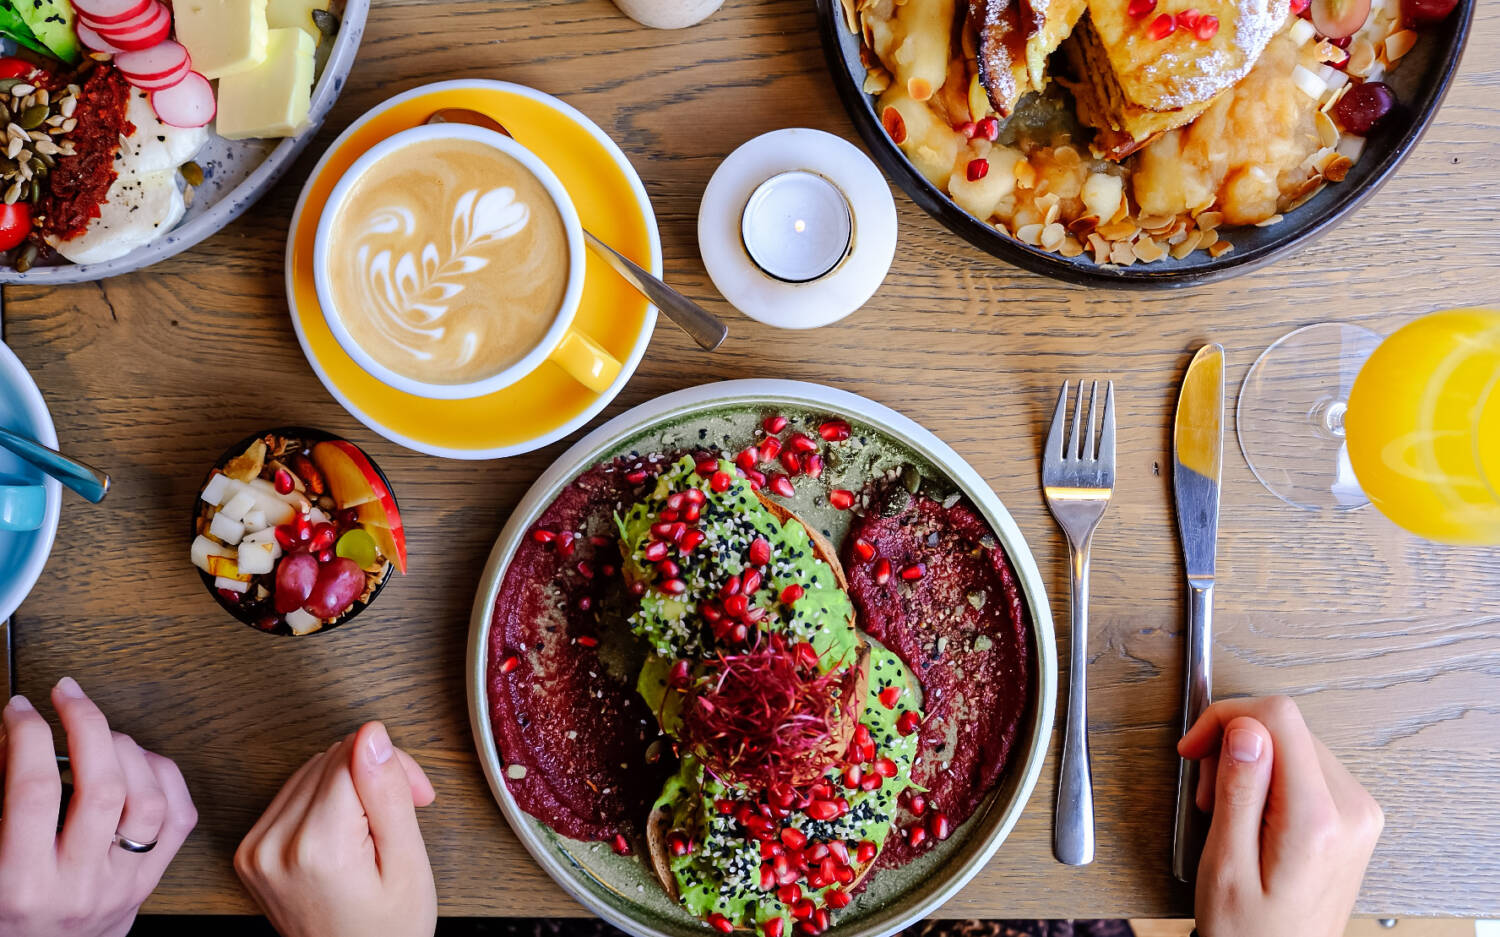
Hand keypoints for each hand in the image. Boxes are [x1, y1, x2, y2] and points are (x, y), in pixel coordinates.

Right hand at [0, 679, 197, 936]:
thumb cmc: (4, 917)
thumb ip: (0, 804)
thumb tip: (12, 740)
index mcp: (18, 885)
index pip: (32, 793)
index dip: (28, 736)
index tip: (19, 709)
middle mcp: (76, 887)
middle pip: (101, 787)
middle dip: (86, 725)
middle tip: (68, 694)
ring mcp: (120, 886)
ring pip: (147, 800)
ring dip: (127, 749)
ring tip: (99, 731)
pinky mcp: (148, 884)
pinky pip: (178, 819)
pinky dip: (165, 776)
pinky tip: (139, 760)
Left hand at [235, 721, 436, 936]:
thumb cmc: (387, 929)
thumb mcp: (407, 862)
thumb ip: (387, 794)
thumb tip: (372, 736)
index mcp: (317, 848)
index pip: (353, 755)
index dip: (393, 767)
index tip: (417, 795)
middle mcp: (274, 845)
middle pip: (331, 758)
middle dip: (372, 773)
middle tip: (399, 815)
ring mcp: (255, 849)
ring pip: (312, 770)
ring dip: (348, 785)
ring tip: (374, 828)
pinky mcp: (249, 850)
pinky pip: (293, 793)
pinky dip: (323, 802)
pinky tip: (345, 832)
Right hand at [1179, 696, 1383, 936]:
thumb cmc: (1250, 933)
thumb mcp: (1225, 865)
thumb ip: (1239, 791)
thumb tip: (1246, 729)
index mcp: (1317, 819)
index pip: (1278, 717)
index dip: (1226, 719)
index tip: (1197, 747)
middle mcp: (1350, 808)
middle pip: (1284, 727)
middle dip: (1233, 747)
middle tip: (1208, 793)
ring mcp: (1357, 811)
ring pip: (1293, 742)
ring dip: (1249, 763)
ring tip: (1227, 810)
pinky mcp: (1352, 815)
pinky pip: (1305, 766)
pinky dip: (1269, 777)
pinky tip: (1252, 812)